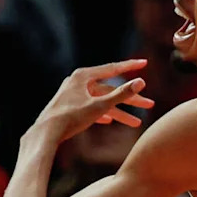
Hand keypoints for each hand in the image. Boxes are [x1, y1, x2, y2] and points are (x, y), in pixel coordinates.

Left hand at [35, 60, 153, 142]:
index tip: (144, 63)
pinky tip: (109, 121)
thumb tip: (141, 82)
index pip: (113, 69)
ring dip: (119, 112)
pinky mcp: (69, 107)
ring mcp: (73, 94)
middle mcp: (77, 82)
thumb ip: (122, 94)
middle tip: (149, 104)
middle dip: (130, 99)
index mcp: (84, 76)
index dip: (131, 67)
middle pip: (110, 90)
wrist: (46, 133)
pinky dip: (102, 113)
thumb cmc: (71, 117)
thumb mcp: (100, 106)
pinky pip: (91, 108)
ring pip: (102, 101)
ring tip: (136, 122)